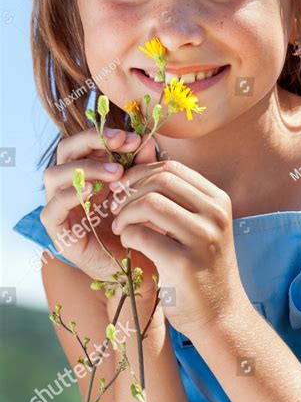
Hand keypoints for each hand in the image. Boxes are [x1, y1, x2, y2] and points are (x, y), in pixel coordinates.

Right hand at [40, 127, 158, 291]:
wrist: (144, 268)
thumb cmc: (144, 226)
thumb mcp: (145, 191)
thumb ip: (144, 167)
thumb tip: (148, 141)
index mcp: (92, 172)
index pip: (86, 142)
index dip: (106, 134)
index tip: (134, 138)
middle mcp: (72, 186)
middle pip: (65, 150)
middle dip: (92, 141)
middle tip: (122, 143)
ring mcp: (62, 208)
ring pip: (53, 174)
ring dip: (85, 168)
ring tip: (117, 173)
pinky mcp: (59, 233)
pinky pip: (51, 210)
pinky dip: (69, 197)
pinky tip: (93, 193)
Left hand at [108, 159, 247, 338]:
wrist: (221, 315)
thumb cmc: (202, 268)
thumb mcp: (200, 227)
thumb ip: (178, 201)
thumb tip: (136, 172)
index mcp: (218, 201)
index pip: (172, 168)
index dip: (141, 173)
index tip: (124, 189)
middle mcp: (214, 214)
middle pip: (160, 179)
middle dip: (130, 191)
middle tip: (116, 208)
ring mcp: (202, 237)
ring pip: (149, 202)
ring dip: (125, 213)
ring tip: (120, 227)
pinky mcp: (183, 262)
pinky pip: (141, 234)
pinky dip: (126, 235)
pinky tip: (127, 244)